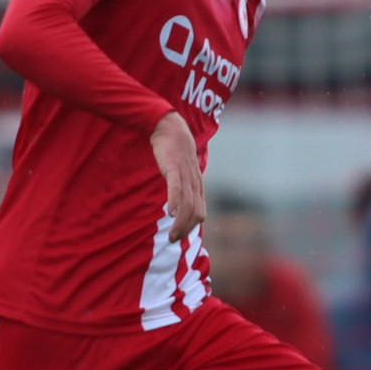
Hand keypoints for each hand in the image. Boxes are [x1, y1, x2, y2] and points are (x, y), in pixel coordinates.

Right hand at [150, 111, 203, 244]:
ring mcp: (186, 176)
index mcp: (197, 186)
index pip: (200, 212)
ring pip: (188, 205)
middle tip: (173, 240)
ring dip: (180, 223)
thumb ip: (182, 187)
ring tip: (171, 234)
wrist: (172, 130)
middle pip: (196, 212)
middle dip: (186, 229)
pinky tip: (170, 213)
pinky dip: (175, 202)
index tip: (180, 236)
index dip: (192, 227)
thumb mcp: (182, 172)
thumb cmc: (175, 152)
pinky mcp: (175, 169)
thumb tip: (178, 204)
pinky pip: (177, 188)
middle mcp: (195, 183)